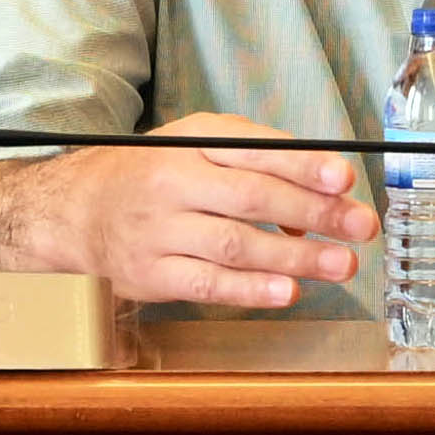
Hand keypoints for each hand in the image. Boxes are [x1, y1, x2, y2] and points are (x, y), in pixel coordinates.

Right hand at [46, 113, 376, 308]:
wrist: (75, 212)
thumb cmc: (148, 176)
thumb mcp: (191, 142)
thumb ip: (253, 155)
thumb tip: (319, 185)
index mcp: (188, 143)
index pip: (253, 150)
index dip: (302, 164)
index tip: (343, 178)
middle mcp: (172, 183)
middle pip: (252, 198)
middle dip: (314, 214)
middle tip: (359, 226)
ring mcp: (159, 231)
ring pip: (235, 244)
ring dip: (295, 257)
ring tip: (340, 264)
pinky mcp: (151, 274)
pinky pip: (207, 284)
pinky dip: (251, 290)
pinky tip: (287, 292)